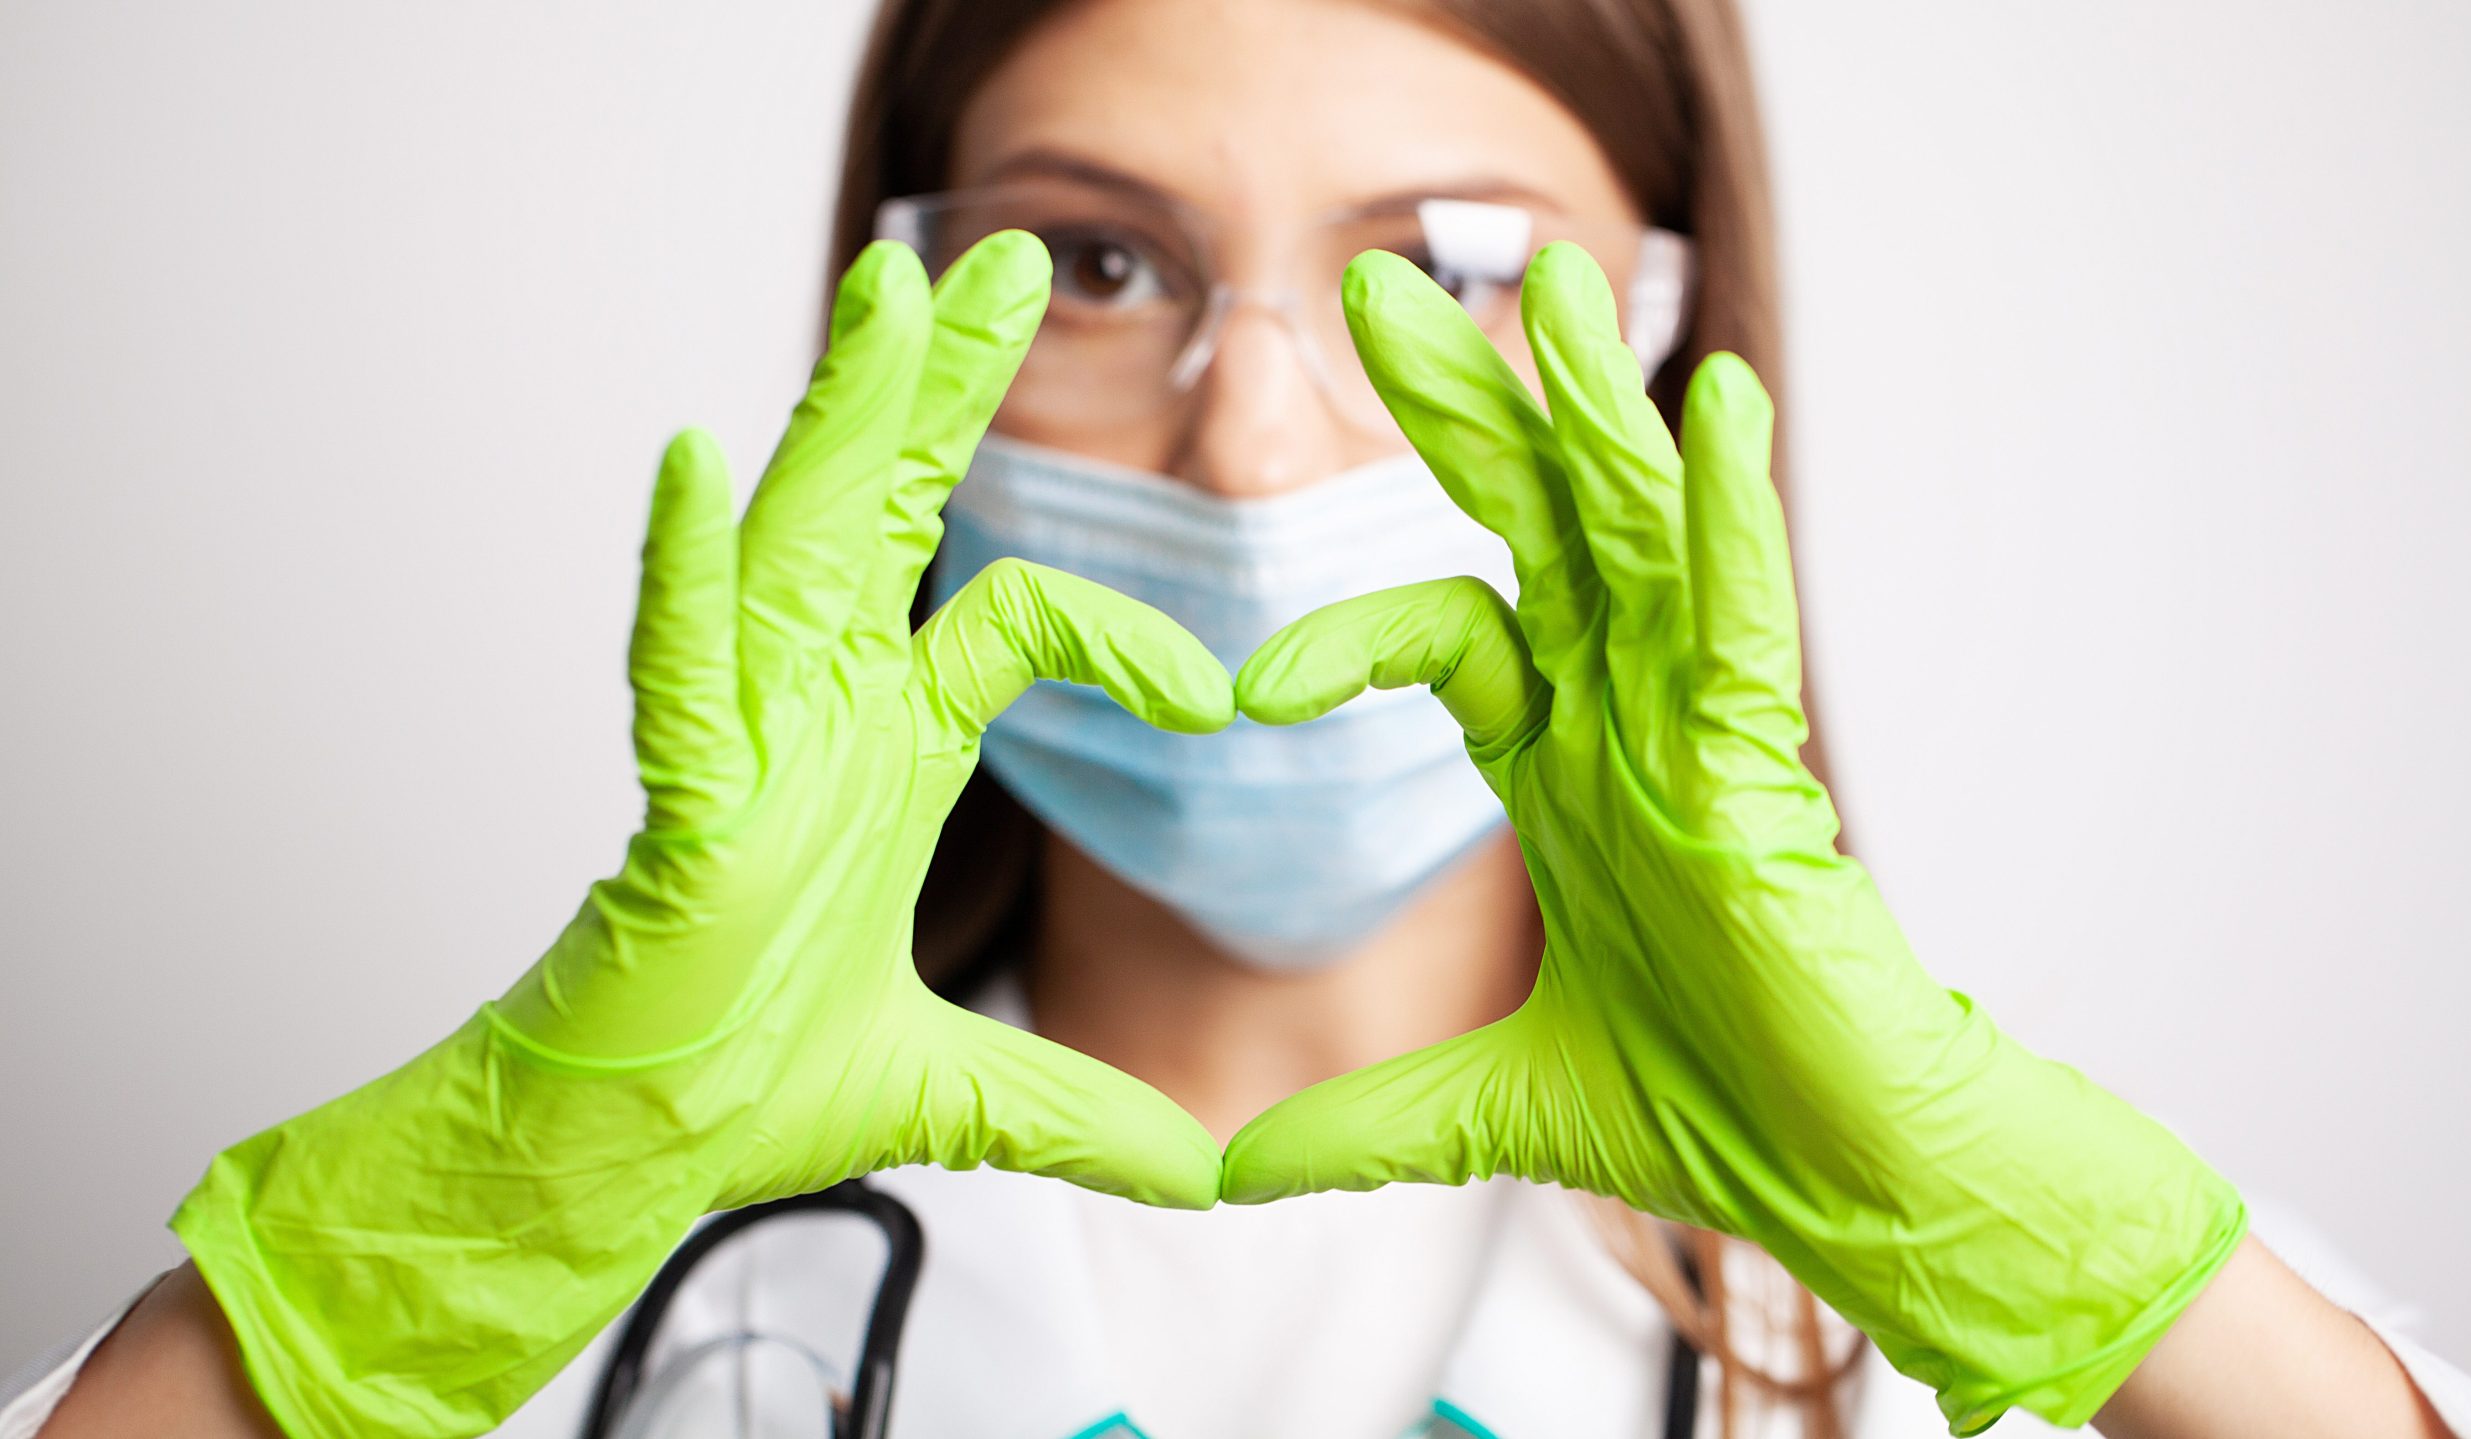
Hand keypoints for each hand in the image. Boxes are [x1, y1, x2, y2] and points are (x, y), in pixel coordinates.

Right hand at [170, 232, 1230, 1438]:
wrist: (637, 1143)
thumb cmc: (750, 1077)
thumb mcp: (961, 1088)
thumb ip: (1079, 1110)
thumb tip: (1201, 1174)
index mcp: (884, 740)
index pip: (1012, 616)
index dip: (1119, 633)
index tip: (1218, 699)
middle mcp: (817, 706)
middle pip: (888, 510)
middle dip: (944, 388)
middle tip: (1005, 263)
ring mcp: (745, 739)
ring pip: (795, 543)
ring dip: (840, 421)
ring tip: (889, 293)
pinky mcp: (680, 802)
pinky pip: (679, 672)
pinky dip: (684, 577)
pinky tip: (693, 470)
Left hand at [1220, 243, 2247, 1432]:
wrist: (1846, 1185)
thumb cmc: (1715, 1119)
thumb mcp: (1490, 1107)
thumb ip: (1363, 1118)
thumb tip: (1225, 1171)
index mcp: (1567, 775)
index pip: (1452, 636)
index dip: (1352, 630)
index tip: (1247, 692)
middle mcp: (1628, 727)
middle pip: (1532, 535)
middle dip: (1459, 414)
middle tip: (1369, 287)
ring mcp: (1701, 738)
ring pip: (1639, 541)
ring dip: (1592, 414)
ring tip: (1549, 283)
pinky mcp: (1769, 774)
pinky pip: (1745, 621)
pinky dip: (1731, 517)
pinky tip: (1714, 408)